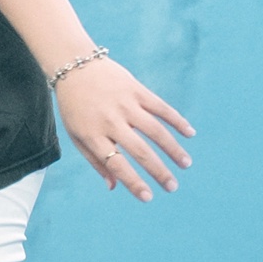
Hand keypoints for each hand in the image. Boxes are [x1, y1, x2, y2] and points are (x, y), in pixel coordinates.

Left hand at [54, 56, 193, 200]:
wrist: (72, 64)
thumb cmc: (75, 106)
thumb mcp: (76, 134)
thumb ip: (95, 161)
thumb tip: (114, 187)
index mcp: (93, 135)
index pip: (116, 164)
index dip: (133, 182)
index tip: (148, 197)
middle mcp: (110, 120)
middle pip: (139, 150)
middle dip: (158, 171)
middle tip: (172, 187)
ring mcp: (124, 103)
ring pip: (154, 130)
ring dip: (173, 149)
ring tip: (186, 164)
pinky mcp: (135, 89)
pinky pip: (160, 107)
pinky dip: (176, 120)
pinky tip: (190, 133)